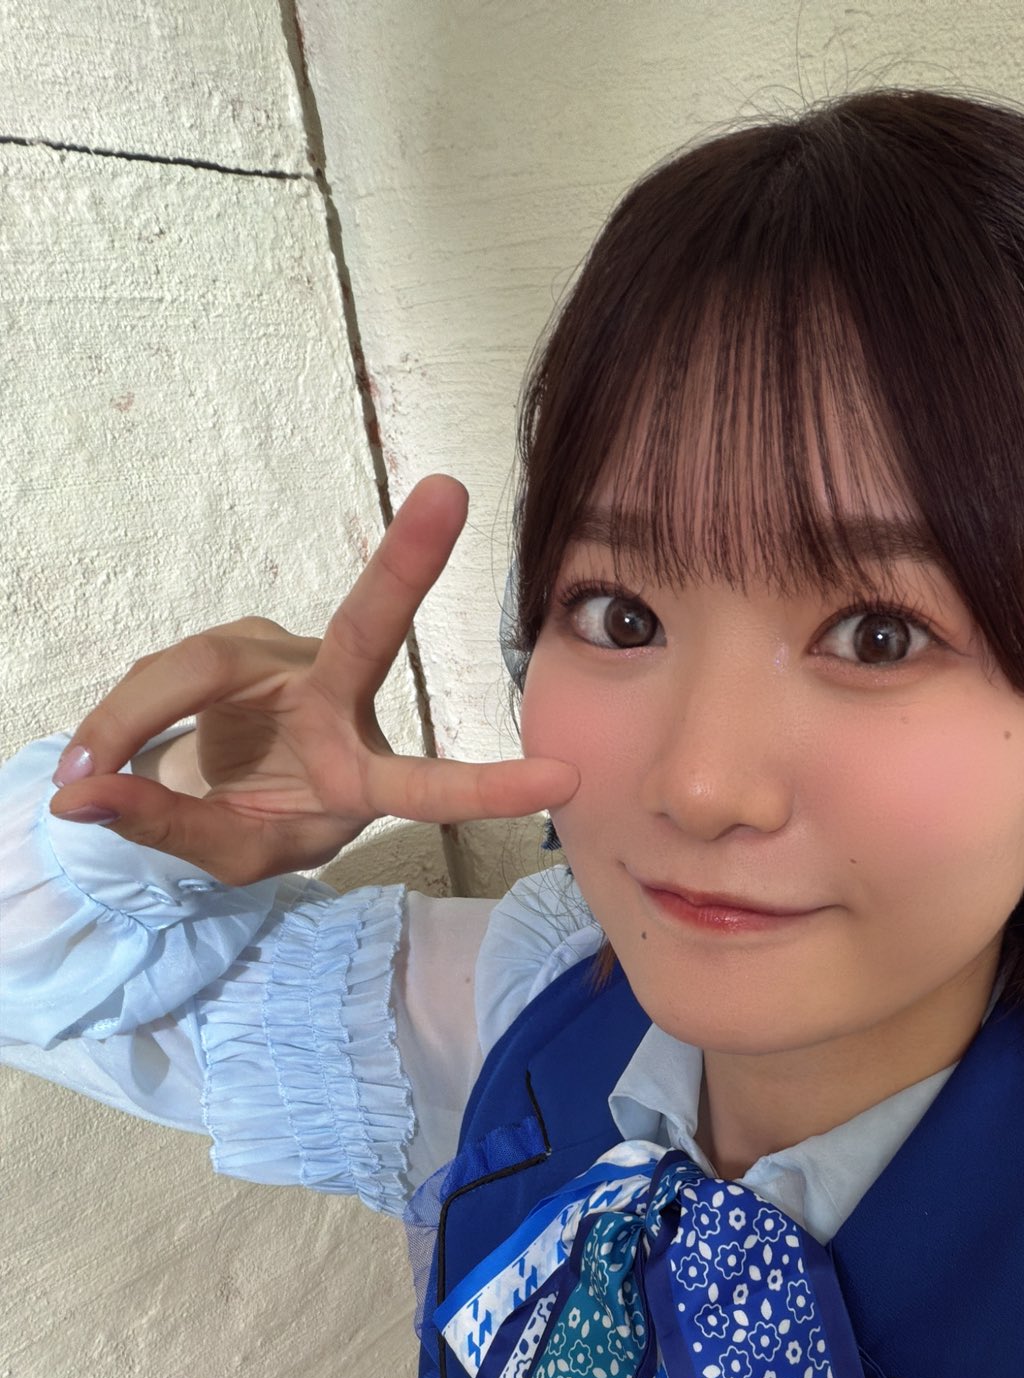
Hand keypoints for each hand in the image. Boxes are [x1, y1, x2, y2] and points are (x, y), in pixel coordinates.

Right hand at [47, 475, 578, 885]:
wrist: (216, 799)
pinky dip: (122, 717)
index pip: (429, 784)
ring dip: (134, 719)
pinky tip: (93, 756)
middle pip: (367, 629)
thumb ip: (163, 828)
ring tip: (84, 771)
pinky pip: (167, 671)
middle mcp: (338, 702)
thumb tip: (78, 797)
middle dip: (407, 562)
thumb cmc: (253, 828)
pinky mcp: (240, 643)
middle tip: (449, 491)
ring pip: (203, 665)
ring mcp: (289, 660)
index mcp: (361, 777)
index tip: (562, 779)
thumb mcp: (222, 856)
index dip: (490, 786)